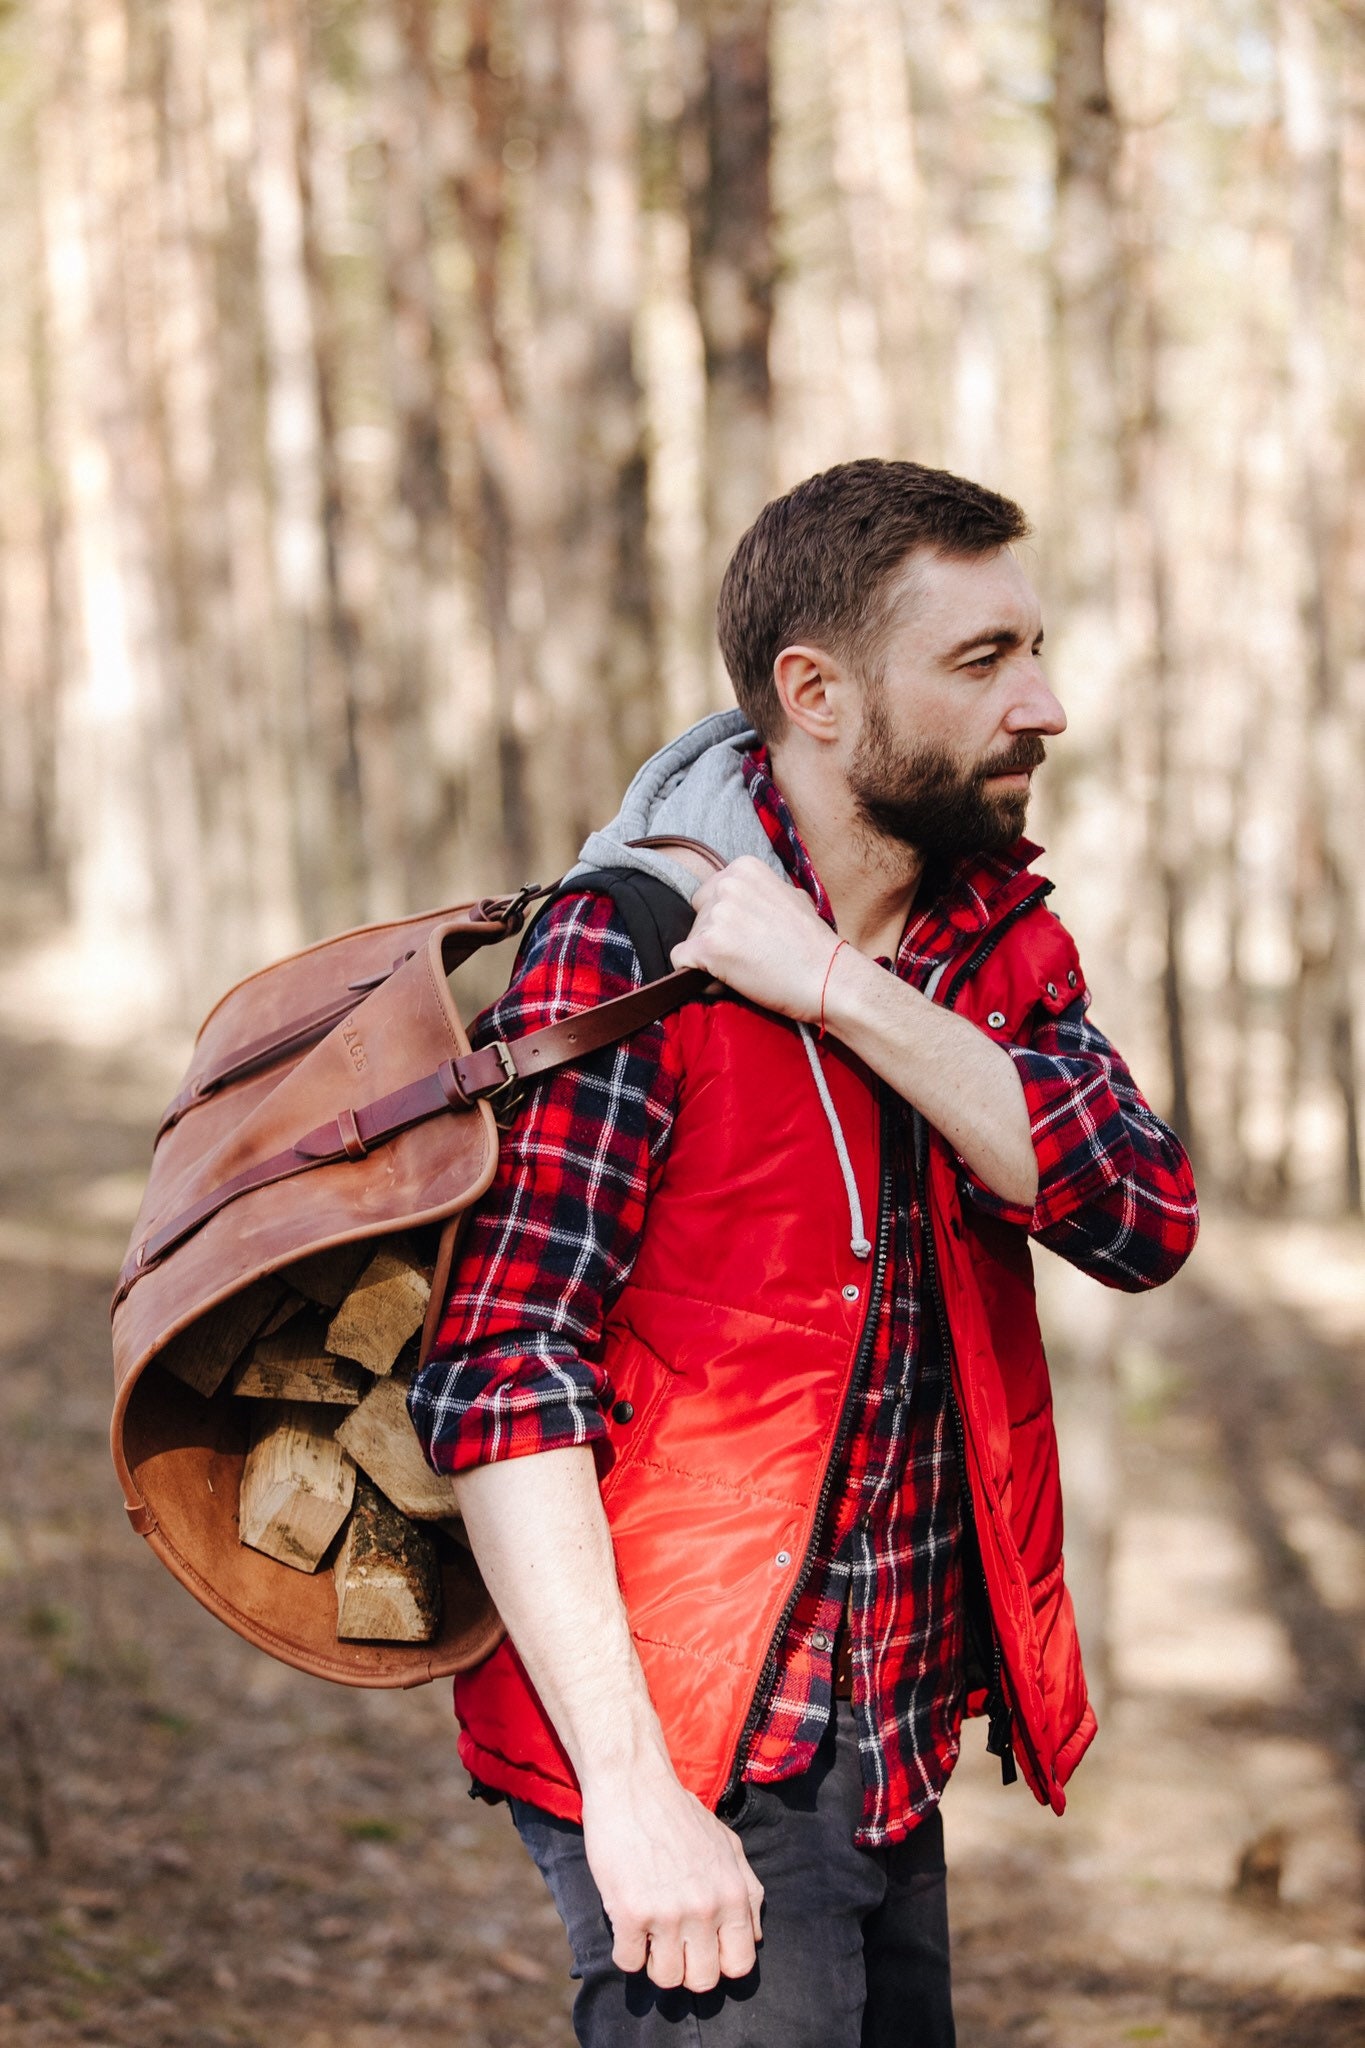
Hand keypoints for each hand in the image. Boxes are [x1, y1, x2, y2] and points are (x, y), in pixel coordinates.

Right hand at [580, 1763, 764, 1991]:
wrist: (634, 1784)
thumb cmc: (679, 1814)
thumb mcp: (728, 1846)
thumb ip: (747, 1891)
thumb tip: (753, 1938)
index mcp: (733, 1895)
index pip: (740, 1965)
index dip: (720, 1962)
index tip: (702, 1948)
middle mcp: (705, 1909)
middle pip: (703, 1981)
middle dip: (687, 1967)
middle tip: (672, 1943)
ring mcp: (667, 1914)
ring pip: (666, 1979)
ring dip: (655, 1962)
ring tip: (649, 1933)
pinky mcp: (629, 1912)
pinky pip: (628, 1962)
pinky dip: (626, 1950)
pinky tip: (627, 1924)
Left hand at [670, 856, 841, 1021]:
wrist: (829, 977)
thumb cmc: (814, 944)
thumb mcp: (791, 897)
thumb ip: (759, 893)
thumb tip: (736, 902)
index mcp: (744, 868)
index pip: (711, 894)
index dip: (727, 920)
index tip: (749, 936)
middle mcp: (727, 885)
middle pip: (699, 916)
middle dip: (716, 937)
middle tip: (749, 955)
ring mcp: (716, 915)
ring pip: (692, 940)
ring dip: (711, 959)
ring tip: (747, 970)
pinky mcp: (707, 946)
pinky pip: (681, 961)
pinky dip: (698, 976)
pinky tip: (727, 981)